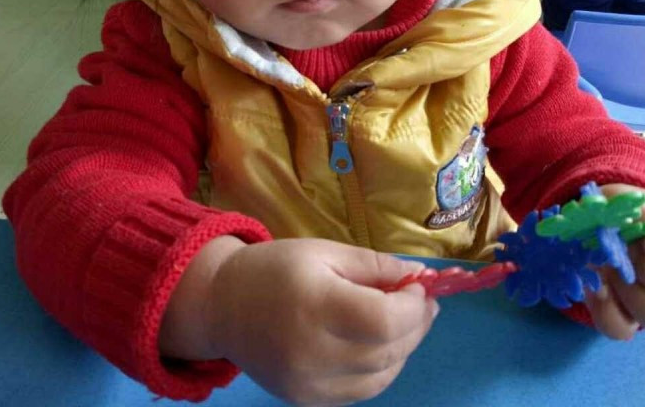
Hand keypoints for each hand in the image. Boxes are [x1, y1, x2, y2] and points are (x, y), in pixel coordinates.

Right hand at [165, 237, 437, 405]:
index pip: (384, 320)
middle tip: (423, 302)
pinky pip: (361, 392)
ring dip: (403, 349)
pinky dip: (381, 369)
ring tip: (404, 322)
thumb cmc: (275, 269)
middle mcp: (312, 352)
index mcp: (315, 305)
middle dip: (416, 325)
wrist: (222, 306)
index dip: (414, 307)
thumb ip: (373, 266)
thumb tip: (421, 277)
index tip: (419, 287)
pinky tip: (379, 345)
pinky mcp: (306, 400)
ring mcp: (308, 384)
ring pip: (381, 377)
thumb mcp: (324, 251)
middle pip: (388, 350)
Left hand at [585, 185, 644, 339]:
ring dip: (629, 290)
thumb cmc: (624, 212)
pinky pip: (620, 329)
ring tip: (610, 266)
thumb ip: (637, 205)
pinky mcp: (625, 318)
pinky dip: (604, 310)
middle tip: (629, 252)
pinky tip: (594, 286)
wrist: (599, 227)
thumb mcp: (628, 199)